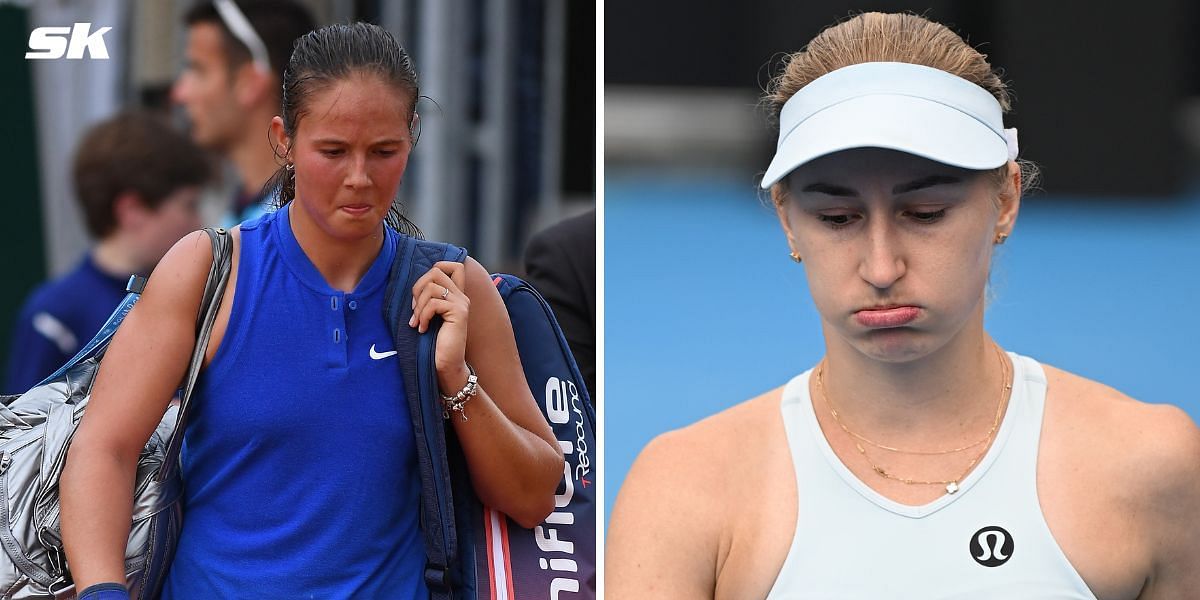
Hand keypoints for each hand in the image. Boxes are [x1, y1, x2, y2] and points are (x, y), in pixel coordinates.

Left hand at [409, 261, 471, 392]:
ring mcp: (462, 303)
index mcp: (455, 295)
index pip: (453, 265)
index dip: (434, 268)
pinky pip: (433, 303)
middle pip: (436, 270)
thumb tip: (413, 286)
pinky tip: (422, 329)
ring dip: (418, 306)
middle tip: (415, 309)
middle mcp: (461, 296)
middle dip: (418, 287)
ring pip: (431, 286)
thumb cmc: (433, 344)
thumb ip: (426, 299)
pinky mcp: (459, 313)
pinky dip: (422, 316)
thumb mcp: (428, 316)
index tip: (420, 292)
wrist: (444, 366)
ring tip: (417, 322)